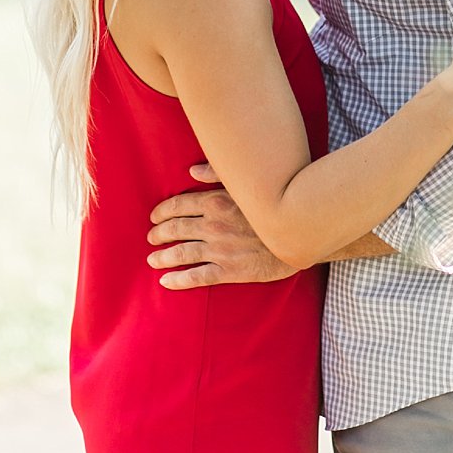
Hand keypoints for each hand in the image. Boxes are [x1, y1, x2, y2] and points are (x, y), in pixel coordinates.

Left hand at [147, 165, 302, 288]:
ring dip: (163, 257)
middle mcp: (213, 226)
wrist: (301, 235)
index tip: (154, 217)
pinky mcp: (231, 270)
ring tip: (152, 259)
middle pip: (175, 229)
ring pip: (182, 253)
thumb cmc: (274, 206)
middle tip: (151, 238)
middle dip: (159, 234)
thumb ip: (217, 174)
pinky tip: (166, 281)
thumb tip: (191, 171)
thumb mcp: (246, 184)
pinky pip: (198, 277)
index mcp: (214, 203)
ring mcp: (220, 249)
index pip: (178, 206)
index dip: (161, 212)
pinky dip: (179, 279)